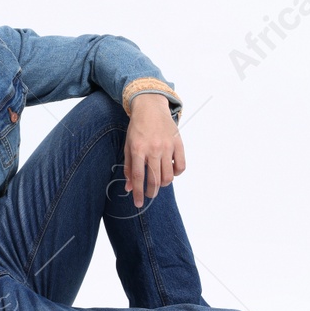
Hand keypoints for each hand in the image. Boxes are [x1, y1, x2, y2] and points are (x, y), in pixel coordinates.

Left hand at [123, 94, 184, 208]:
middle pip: (154, 180)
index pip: (138, 177)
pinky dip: (176, 173)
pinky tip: (170, 171)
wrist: (151, 107)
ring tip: (159, 181)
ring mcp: (167, 146)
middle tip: (149, 194)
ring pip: (168, 176)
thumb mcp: (128, 145)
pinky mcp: (178, 143)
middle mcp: (153, 149)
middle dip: (151, 192)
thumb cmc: (137, 128)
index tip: (138, 203)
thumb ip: (128, 167)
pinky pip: (181, 166)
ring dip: (163, 184)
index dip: (138, 193)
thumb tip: (129, 187)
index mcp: (138, 149)